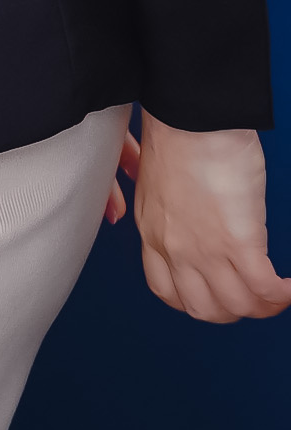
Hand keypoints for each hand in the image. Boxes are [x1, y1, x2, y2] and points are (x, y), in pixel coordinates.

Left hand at [116, 117, 290, 320]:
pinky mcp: (238, 240)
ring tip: (279, 292)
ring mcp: (205, 248)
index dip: (197, 301)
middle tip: (255, 297)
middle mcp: (175, 248)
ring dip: (264, 306)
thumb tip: (197, 225)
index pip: (167, 292)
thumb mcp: (160, 186)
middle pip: (203, 309)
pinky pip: (265, 288)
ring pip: (237, 306)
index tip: (218, 293)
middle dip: (233, 311)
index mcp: (152, 233)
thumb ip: (174, 214)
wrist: (189, 118)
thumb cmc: (178, 138)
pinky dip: (283, 294)